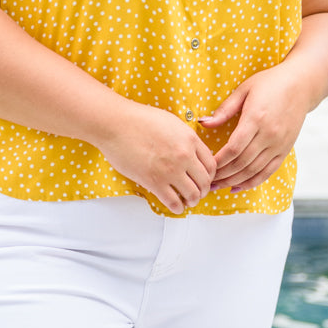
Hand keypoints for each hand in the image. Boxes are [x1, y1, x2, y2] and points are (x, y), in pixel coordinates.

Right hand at [97, 102, 216, 213]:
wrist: (116, 124)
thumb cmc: (138, 119)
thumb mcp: (172, 122)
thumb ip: (185, 138)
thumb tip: (191, 151)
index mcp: (190, 139)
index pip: (211, 164)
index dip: (209, 175)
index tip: (204, 178)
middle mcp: (184, 156)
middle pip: (204, 181)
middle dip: (203, 190)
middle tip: (198, 192)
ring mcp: (170, 170)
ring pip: (192, 195)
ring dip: (192, 200)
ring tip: (188, 201)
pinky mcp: (154, 182)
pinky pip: (173, 202)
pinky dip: (178, 208)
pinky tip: (176, 206)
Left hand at [199, 69, 307, 191]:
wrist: (302, 85)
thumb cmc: (271, 83)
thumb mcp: (244, 90)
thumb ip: (224, 110)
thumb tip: (203, 123)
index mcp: (256, 118)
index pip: (234, 148)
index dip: (219, 161)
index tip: (206, 165)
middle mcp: (269, 134)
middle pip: (242, 163)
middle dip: (223, 174)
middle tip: (207, 181)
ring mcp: (279, 144)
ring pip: (254, 171)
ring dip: (234, 181)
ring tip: (218, 186)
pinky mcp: (285, 150)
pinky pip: (268, 172)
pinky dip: (252, 182)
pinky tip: (237, 186)